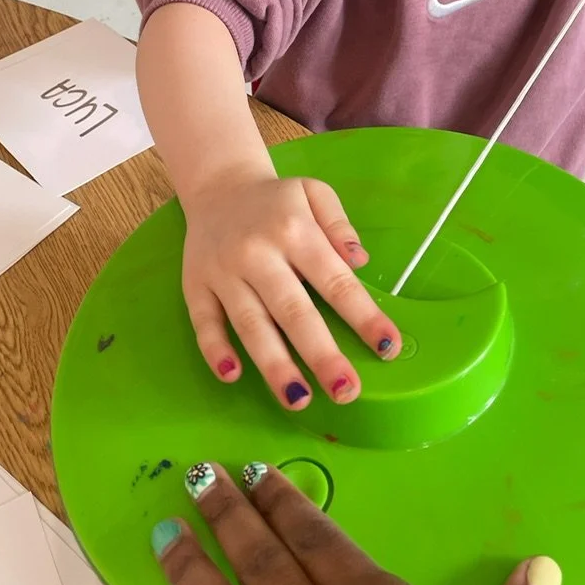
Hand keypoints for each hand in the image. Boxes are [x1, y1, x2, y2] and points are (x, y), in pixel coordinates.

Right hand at [181, 170, 400, 408]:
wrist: (217, 185)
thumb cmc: (277, 200)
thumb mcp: (315, 192)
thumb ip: (340, 226)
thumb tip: (361, 262)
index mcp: (295, 230)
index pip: (335, 281)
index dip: (363, 316)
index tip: (387, 347)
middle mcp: (258, 254)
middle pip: (293, 311)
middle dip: (322, 355)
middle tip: (346, 391)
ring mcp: (224, 273)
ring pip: (251, 325)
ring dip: (274, 365)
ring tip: (299, 399)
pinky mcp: (196, 286)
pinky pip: (204, 323)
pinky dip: (216, 351)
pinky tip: (233, 376)